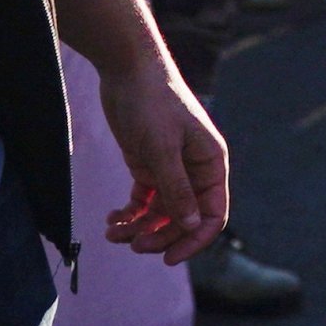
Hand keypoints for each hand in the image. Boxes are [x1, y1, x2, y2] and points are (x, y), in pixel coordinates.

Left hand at [96, 57, 230, 264]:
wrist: (126, 68)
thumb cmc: (152, 101)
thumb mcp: (163, 148)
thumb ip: (177, 189)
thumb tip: (193, 226)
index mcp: (210, 164)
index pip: (212, 215)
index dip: (194, 240)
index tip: (168, 258)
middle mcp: (194, 170)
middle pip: (183, 219)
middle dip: (159, 236)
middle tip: (133, 246)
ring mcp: (170, 168)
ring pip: (160, 214)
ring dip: (139, 229)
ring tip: (114, 234)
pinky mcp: (147, 164)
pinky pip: (143, 201)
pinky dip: (129, 215)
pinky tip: (112, 221)